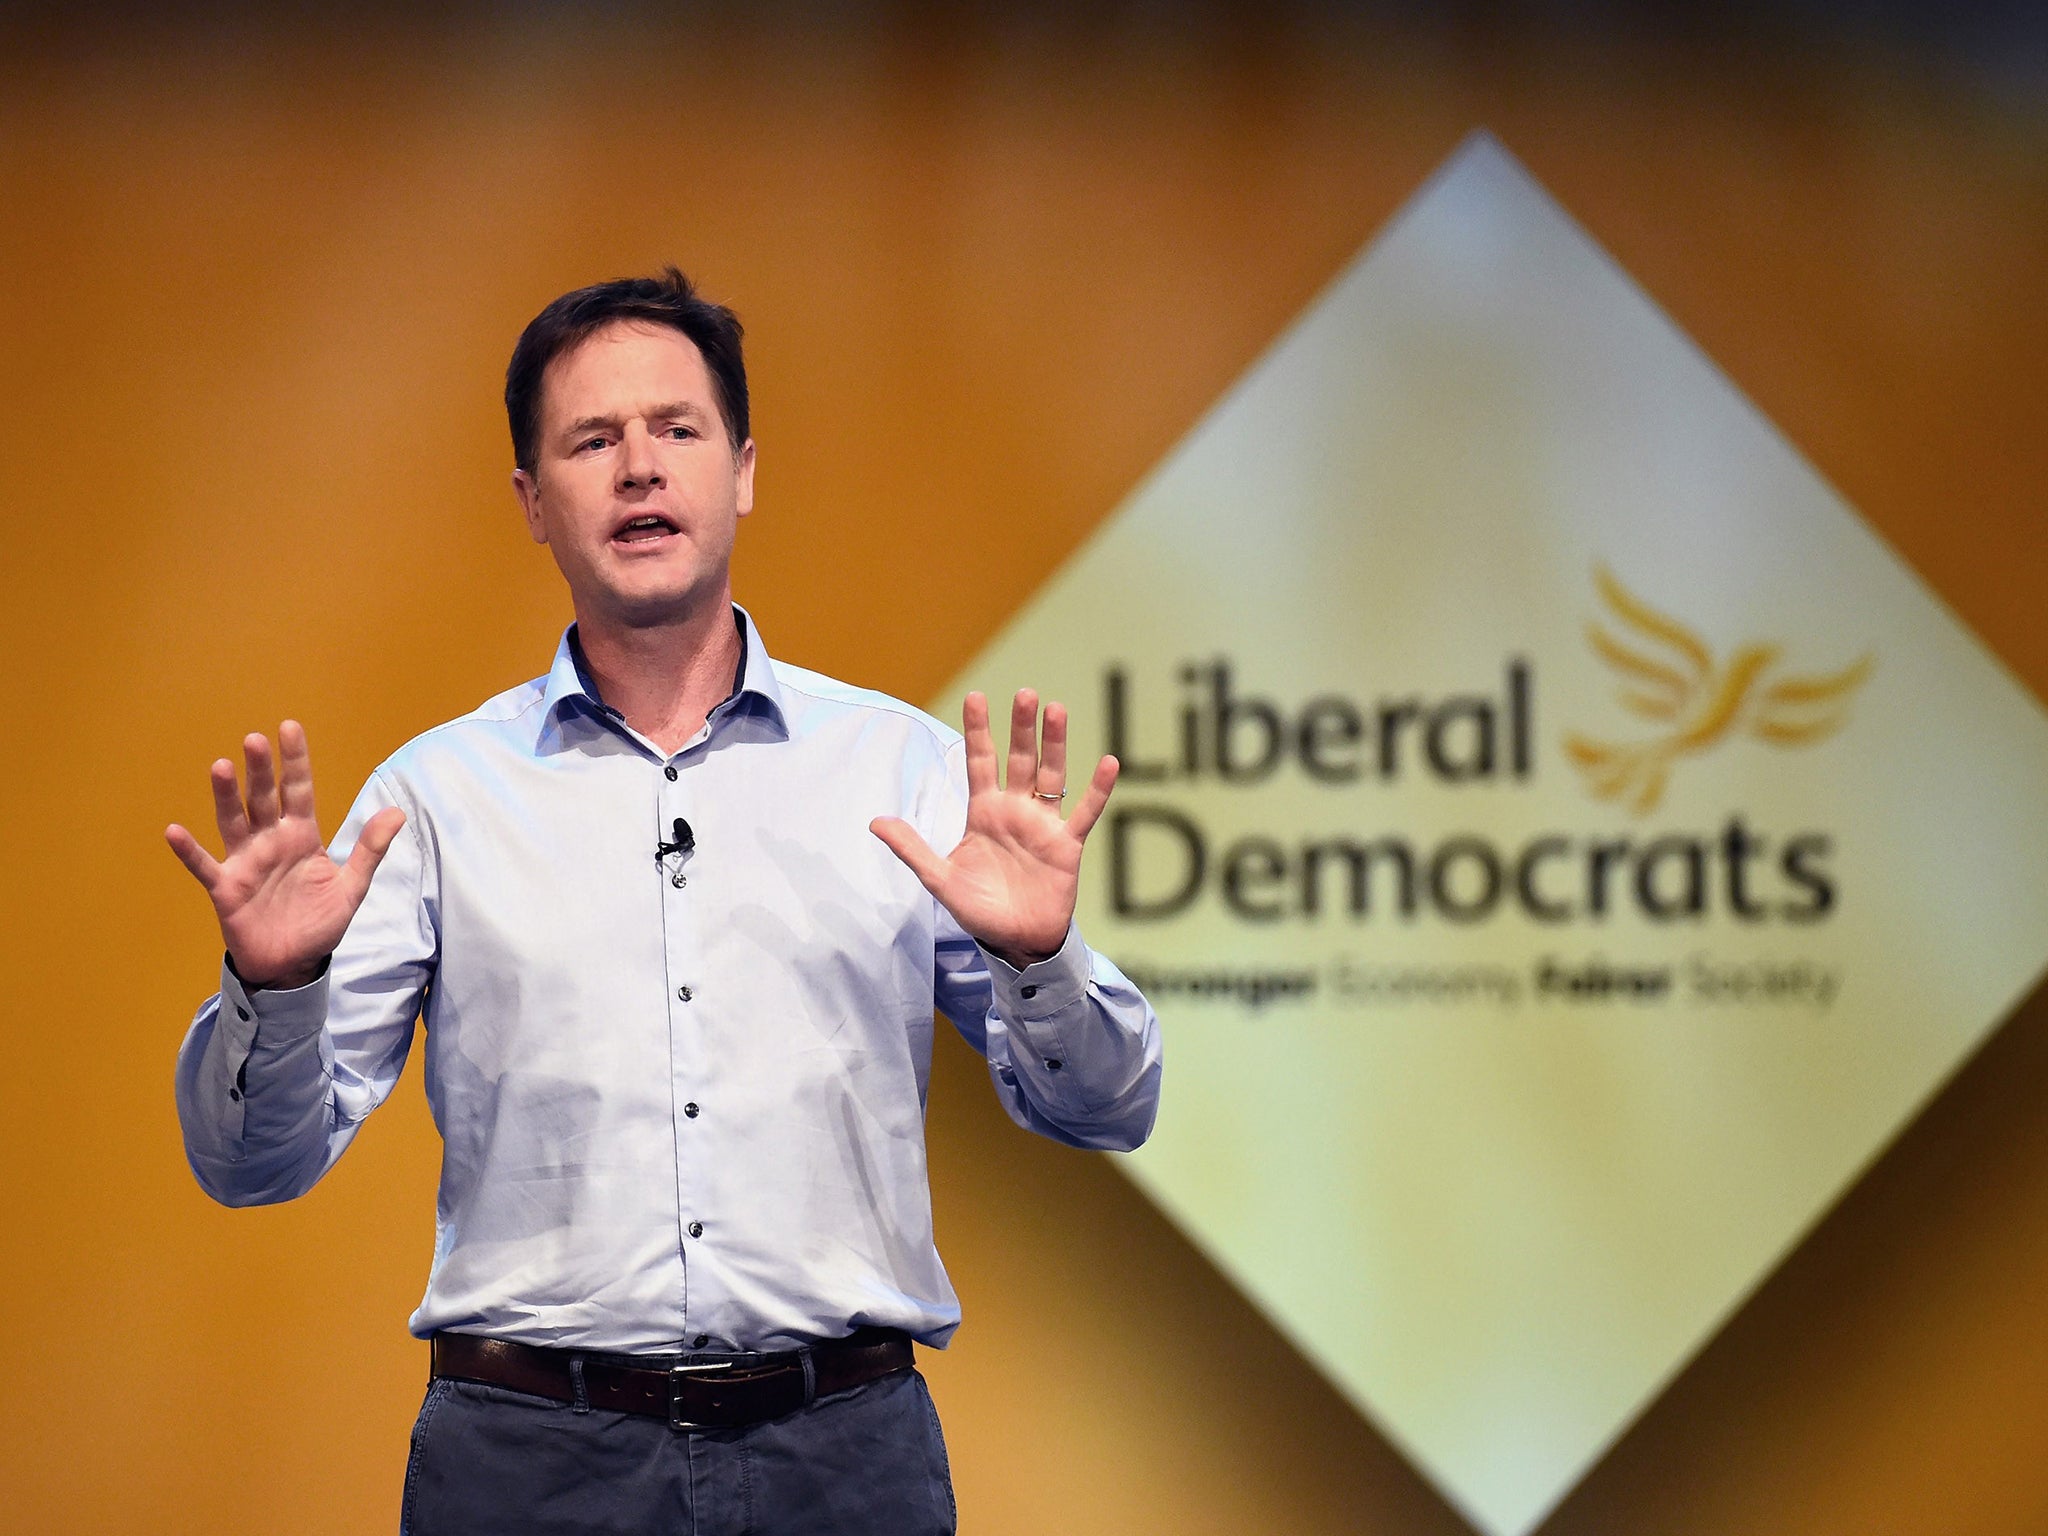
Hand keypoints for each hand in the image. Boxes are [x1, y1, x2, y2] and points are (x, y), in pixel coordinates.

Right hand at [164, 721, 405, 989]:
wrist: (293, 964)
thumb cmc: (319, 921)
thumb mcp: (351, 886)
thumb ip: (370, 849)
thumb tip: (397, 812)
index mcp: (301, 836)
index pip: (298, 790)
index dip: (295, 761)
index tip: (289, 728)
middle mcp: (270, 841)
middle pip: (263, 799)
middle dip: (260, 770)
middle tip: (255, 740)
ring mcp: (246, 862)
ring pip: (234, 822)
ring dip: (226, 796)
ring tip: (222, 766)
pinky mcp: (226, 888)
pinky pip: (205, 866)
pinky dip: (190, 851)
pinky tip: (175, 831)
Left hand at [871, 689, 1118, 969]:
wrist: (1015, 942)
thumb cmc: (979, 910)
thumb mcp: (940, 879)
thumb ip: (912, 849)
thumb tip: (875, 822)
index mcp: (984, 813)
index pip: (980, 762)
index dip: (978, 730)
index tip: (976, 696)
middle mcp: (1015, 810)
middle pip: (1019, 759)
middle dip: (1020, 728)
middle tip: (1025, 694)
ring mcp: (1043, 825)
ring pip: (1051, 775)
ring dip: (1055, 744)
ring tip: (1057, 710)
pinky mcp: (1067, 844)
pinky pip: (1085, 812)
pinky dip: (1098, 789)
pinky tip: (1110, 763)